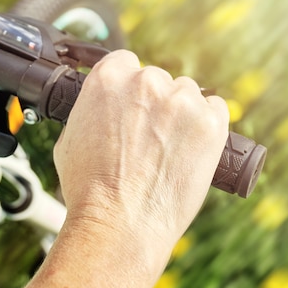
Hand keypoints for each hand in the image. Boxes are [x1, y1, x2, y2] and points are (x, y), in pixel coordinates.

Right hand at [53, 49, 228, 248]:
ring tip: (172, 149)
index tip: (135, 104)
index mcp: (109, 79)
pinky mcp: (210, 122)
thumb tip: (103, 108)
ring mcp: (181, 101)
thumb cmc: (91, 190)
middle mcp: (146, 82)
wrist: (120, 224)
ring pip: (187, 93)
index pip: (126, 62)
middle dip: (155, 103)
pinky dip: (210, 124)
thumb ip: (92, 110)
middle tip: (151, 137)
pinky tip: (196, 147)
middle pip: (158, 80)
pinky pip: (217, 109)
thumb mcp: (71, 138)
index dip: (130, 86)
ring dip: (182, 113)